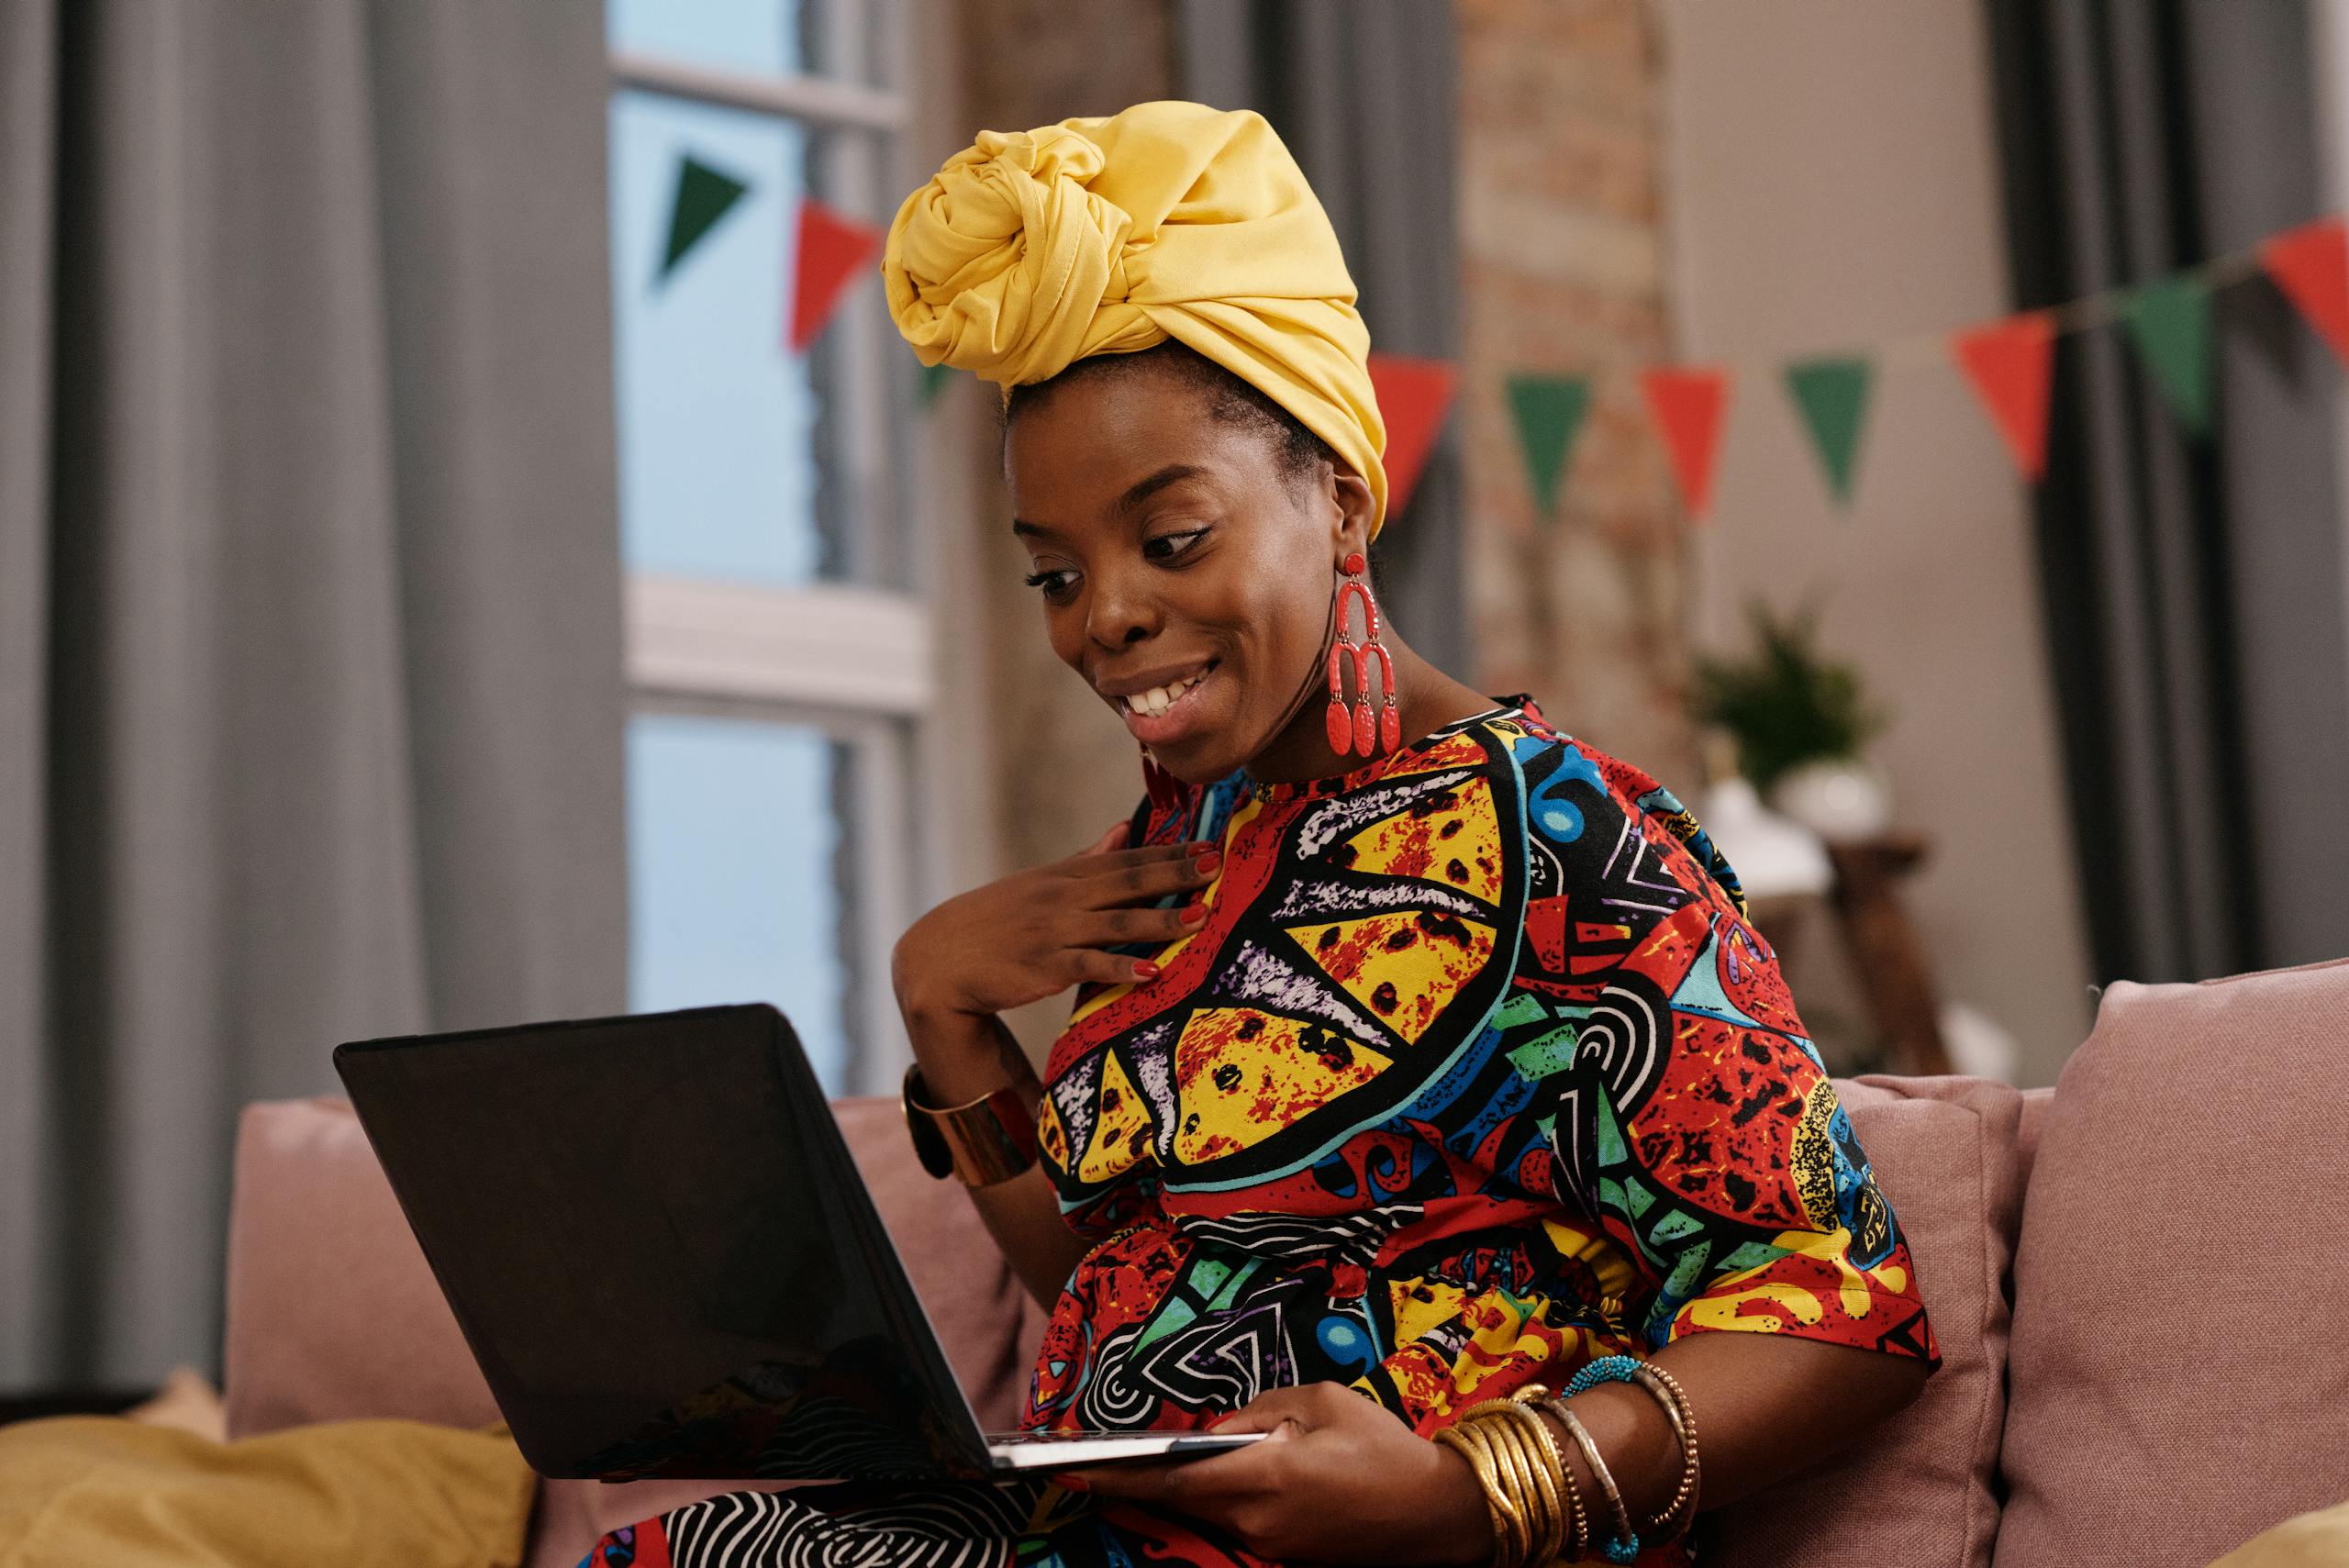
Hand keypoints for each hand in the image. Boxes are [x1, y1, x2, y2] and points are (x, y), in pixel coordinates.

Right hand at [891, 821, 1218, 1021]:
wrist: (941, 957)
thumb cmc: (997, 919)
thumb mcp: (1042, 882)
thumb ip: (1088, 859)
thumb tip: (1124, 828)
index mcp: (1068, 877)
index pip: (1127, 860)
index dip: (1169, 854)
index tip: (1210, 845)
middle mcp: (1064, 898)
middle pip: (1128, 882)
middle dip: (1174, 875)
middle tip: (1217, 866)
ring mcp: (1054, 931)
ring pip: (1116, 922)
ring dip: (1160, 920)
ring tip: (1201, 918)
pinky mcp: (1044, 966)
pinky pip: (1088, 966)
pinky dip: (1119, 968)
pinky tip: (1150, 971)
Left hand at [1057, 1383, 1490, 1565]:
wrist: (1441, 1514)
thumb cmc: (1384, 1449)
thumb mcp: (1321, 1402)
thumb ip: (1258, 1410)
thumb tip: (1217, 1430)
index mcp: (1263, 1478)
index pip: (1170, 1479)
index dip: (1116, 1475)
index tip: (1070, 1468)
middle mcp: (1257, 1522)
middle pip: (1182, 1500)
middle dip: (1139, 1481)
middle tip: (1087, 1462)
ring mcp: (1271, 1547)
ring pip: (1209, 1512)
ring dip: (1183, 1489)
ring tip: (1144, 1463)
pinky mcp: (1288, 1557)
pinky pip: (1239, 1524)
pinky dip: (1219, 1502)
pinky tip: (1216, 1479)